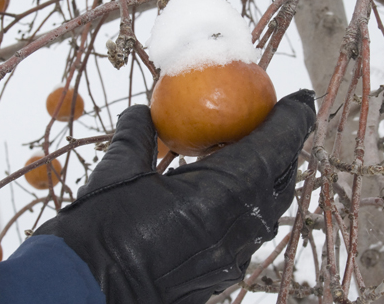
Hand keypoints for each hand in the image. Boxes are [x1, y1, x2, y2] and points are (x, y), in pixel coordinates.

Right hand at [34, 89, 315, 303]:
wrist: (82, 295)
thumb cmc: (98, 232)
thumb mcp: (117, 172)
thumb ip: (138, 135)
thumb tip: (145, 111)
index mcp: (220, 194)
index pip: (274, 148)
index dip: (293, 120)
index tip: (301, 99)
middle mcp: (238, 228)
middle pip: (280, 180)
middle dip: (285, 147)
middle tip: (276, 122)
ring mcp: (231, 256)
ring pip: (267, 209)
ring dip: (267, 177)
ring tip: (252, 152)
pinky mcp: (219, 274)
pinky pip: (247, 231)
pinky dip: (247, 203)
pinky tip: (223, 193)